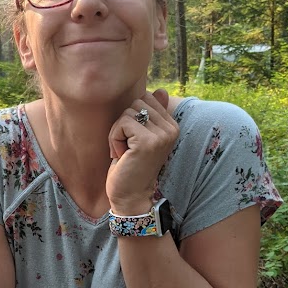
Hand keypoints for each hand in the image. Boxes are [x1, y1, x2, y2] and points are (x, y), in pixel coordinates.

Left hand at [106, 89, 178, 213]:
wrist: (130, 196)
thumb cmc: (131, 166)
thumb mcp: (141, 137)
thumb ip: (152, 114)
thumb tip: (161, 90)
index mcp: (172, 125)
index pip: (147, 98)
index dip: (132, 117)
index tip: (133, 140)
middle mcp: (171, 129)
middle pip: (136, 103)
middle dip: (124, 124)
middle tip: (127, 147)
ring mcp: (161, 135)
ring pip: (128, 112)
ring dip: (118, 133)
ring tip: (125, 152)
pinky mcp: (147, 141)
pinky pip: (122, 123)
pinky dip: (114, 139)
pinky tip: (121, 155)